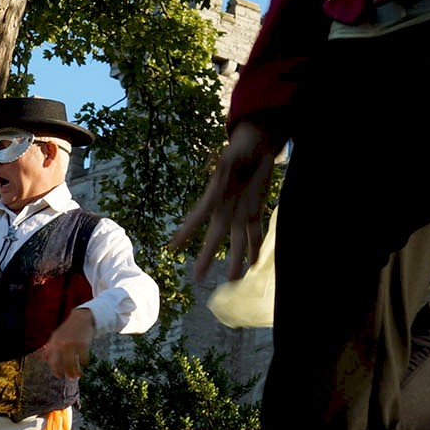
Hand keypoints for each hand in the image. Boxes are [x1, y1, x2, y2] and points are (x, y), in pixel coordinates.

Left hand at [40, 309, 95, 379]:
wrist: (81, 318)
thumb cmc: (68, 329)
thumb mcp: (56, 336)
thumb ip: (49, 348)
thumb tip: (43, 359)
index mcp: (54, 344)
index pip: (52, 362)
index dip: (56, 371)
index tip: (59, 376)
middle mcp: (62, 345)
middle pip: (64, 364)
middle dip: (68, 373)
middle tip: (71, 378)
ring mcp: (72, 344)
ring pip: (74, 363)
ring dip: (76, 371)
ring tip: (79, 375)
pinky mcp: (83, 344)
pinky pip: (83, 358)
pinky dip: (84, 362)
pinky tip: (85, 363)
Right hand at [169, 121, 281, 281]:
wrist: (255, 149)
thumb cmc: (239, 151)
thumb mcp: (230, 156)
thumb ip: (228, 166)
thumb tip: (225, 166)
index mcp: (215, 196)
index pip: (198, 217)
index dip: (186, 232)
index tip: (174, 247)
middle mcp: (225, 209)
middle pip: (215, 237)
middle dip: (207, 257)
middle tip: (198, 277)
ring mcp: (240, 212)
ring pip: (237, 240)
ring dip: (236, 260)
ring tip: (234, 280)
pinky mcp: (255, 211)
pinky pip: (255, 233)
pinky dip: (255, 248)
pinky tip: (254, 264)